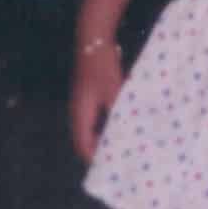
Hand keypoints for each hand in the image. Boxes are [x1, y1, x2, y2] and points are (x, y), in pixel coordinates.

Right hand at [69, 41, 125, 163]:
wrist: (93, 39)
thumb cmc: (102, 65)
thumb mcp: (114, 90)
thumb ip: (120, 112)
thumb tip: (130, 131)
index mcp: (80, 112)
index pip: (83, 144)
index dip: (94, 158)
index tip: (110, 169)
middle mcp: (78, 110)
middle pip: (84, 139)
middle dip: (98, 152)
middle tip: (115, 163)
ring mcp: (82, 102)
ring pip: (89, 129)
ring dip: (101, 139)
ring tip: (118, 148)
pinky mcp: (89, 95)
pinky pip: (94, 118)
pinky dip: (104, 126)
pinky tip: (120, 125)